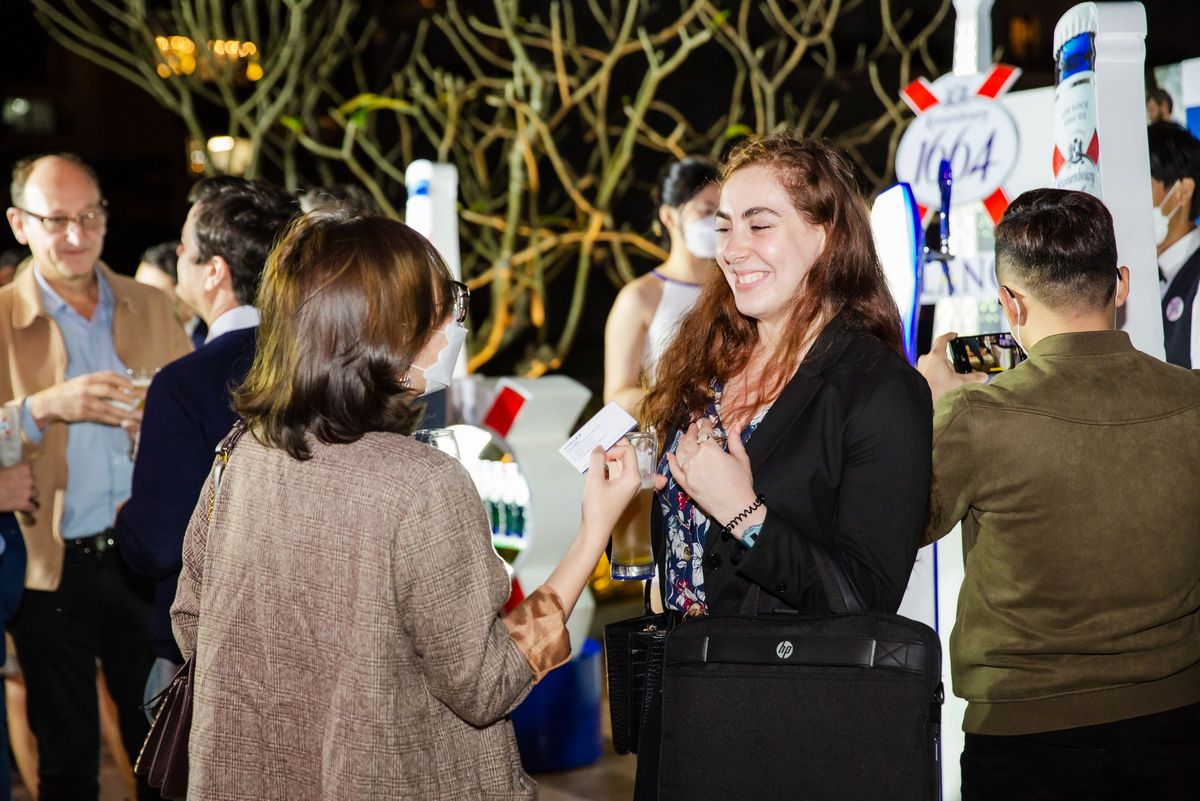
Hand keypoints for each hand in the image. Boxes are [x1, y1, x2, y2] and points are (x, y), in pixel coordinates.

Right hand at [0, 463, 36, 513]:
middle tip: (17, 487)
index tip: (20, 475)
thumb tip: (11, 474)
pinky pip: (32, 507)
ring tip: (21, 498)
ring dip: (29, 496)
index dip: (24, 473)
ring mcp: (28, 492)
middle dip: (26, 484)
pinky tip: (26, 509)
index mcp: (24, 468)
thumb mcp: (1, 470)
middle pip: (32, 482)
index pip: (29, 468)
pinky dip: (29, 508)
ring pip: (35, 494)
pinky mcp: (24, 504)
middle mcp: (29, 479)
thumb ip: (11, 471)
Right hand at [27, 371, 144, 427]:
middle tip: (139, 400)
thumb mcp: (82, 381)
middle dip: (126, 396)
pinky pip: (102, 418)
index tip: (133, 385)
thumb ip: (98, 382)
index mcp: (86, 378)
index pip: (108, 376)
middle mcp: (85, 389)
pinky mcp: (82, 414)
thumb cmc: (70, 391)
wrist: (48, 403)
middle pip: (109, 391)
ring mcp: (83, 402)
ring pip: (107, 408)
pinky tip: (124, 422)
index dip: (123, 380)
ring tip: (138, 415)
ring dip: (124, 412)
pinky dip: (114, 420)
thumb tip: (123, 385)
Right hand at [581, 443, 641, 538]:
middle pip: (626, 456)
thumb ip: (597, 460)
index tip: (601, 454)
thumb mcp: (594, 480)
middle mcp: (633, 481)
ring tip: (595, 455)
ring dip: (608, 458)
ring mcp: (626, 486)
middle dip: (612, 449)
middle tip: (598, 446)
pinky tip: (595, 467)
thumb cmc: (598, 510)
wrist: (595, 530)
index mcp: (633, 477)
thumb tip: (599, 448)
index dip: (614, 448)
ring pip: (620, 464)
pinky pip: (615, 472)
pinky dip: (606, 467)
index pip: (629, 451)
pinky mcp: (619, 490)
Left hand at [665, 419, 756, 525]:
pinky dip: (671, 461)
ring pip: (680, 453)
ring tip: (683, 437)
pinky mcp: (685, 484)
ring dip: (681, 443)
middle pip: (690, 440)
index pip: (705, 432)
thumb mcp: (741, 458)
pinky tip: (670, 455)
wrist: (736, 508)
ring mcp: (688, 472)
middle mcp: (696, 458)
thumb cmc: (741, 483)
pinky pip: (674, 470)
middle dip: (691, 431)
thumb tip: (736, 424)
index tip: (706, 421)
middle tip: (692, 427)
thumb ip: (736, 440)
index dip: (705, 425)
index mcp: (711, 450)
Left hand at [917, 332, 987, 404]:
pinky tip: (940, 385)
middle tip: (954, 373)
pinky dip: (935, 375)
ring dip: (942, 370)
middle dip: (949, 363)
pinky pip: (929, 370)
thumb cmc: (936, 391)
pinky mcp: (918, 375)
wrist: (922, 402)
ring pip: (934, 363)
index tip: (953, 335)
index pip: (942, 339)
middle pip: (940, 355)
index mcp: (936, 356)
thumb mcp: (960, 383)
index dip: (949, 336)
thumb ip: (973, 378)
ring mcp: (920, 366)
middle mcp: (926, 359)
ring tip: (946, 382)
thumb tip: (983, 376)